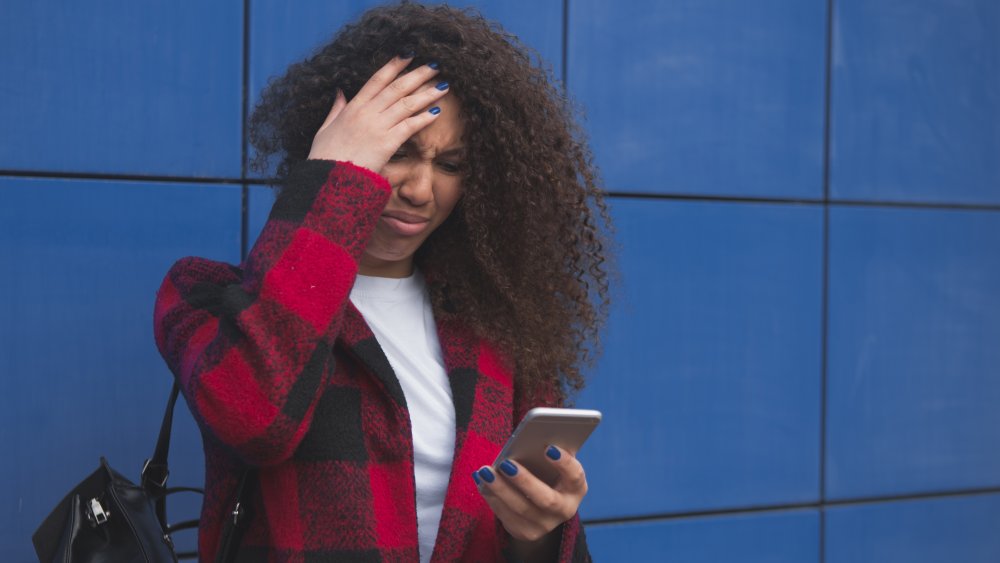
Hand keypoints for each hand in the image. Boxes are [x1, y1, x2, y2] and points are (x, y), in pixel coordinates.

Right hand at [307, 55, 448, 172]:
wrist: (329, 179)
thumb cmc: (325, 158)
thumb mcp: (325, 128)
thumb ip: (336, 109)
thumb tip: (340, 92)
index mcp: (353, 107)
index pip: (377, 80)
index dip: (394, 66)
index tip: (409, 55)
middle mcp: (367, 113)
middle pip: (397, 88)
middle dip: (418, 74)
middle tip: (435, 65)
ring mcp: (377, 127)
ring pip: (407, 104)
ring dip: (427, 94)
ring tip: (444, 86)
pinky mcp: (386, 144)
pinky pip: (409, 127)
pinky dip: (424, 118)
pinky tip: (437, 112)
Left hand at [474, 446, 587, 551]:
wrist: (543, 511)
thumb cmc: (547, 474)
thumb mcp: (553, 464)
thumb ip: (547, 451)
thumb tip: (529, 436)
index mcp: (576, 488)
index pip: (575, 476)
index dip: (564, 463)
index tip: (548, 447)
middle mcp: (565, 510)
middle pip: (546, 499)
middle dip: (525, 481)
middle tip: (506, 463)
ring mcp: (545, 525)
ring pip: (521, 509)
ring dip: (501, 489)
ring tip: (486, 471)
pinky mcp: (525, 532)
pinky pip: (506, 516)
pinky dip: (492, 497)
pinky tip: (482, 482)